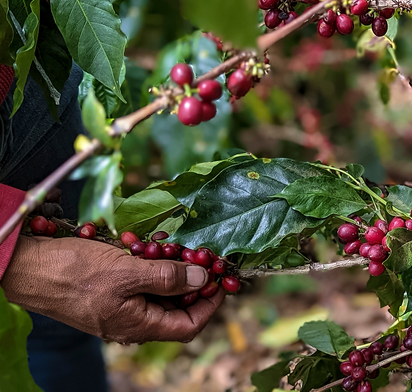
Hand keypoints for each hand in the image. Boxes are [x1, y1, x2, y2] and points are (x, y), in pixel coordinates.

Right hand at [1, 236, 223, 343]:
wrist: (27, 267)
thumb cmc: (73, 272)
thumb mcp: (128, 271)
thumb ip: (168, 277)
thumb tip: (202, 280)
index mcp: (138, 325)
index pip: (188, 326)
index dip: (210, 304)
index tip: (222, 280)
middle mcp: (130, 322)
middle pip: (175, 308)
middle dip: (191, 282)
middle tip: (201, 256)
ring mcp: (117, 309)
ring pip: (156, 293)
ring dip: (168, 270)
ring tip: (172, 247)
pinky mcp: (106, 294)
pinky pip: (137, 284)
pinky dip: (147, 266)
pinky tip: (145, 246)